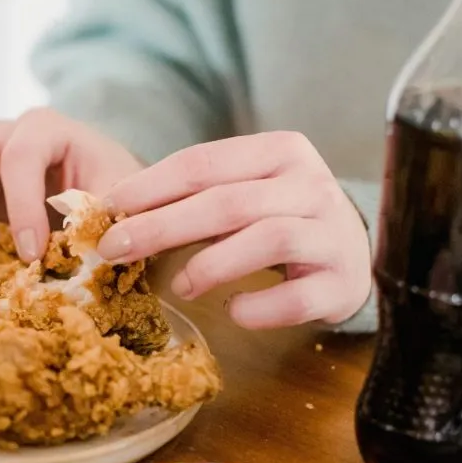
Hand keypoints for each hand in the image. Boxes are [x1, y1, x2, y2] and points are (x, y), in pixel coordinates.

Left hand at [99, 132, 371, 328]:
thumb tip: (114, 215)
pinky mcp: (342, 282)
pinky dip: (259, 307)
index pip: (205, 162)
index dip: (151, 186)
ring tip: (181, 286)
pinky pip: (297, 298)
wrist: (353, 257)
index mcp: (280, 152)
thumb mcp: (244, 194)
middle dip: (163, 226)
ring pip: (267, 240)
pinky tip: (234, 310)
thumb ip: (193, 197)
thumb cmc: (281, 221)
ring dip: (212, 265)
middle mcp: (311, 185)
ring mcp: (332, 233)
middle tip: (115, 250)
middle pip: (228, 202)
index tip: (108, 208)